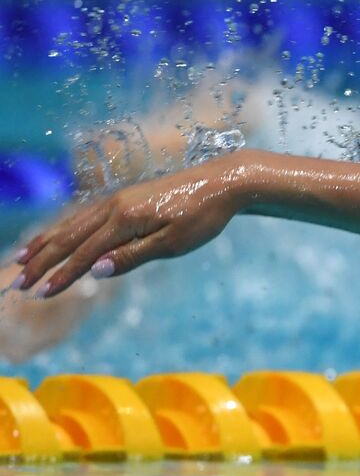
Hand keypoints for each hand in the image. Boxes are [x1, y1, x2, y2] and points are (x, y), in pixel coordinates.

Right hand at [10, 151, 254, 298]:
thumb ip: (133, 257)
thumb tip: (95, 270)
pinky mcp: (125, 199)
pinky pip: (86, 216)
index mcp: (124, 220)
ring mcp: (117, 200)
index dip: (62, 276)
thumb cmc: (203, 217)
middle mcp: (113, 207)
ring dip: (46, 243)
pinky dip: (66, 228)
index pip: (85, 254)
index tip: (40, 293)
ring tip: (23, 258)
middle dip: (43, 261)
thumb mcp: (173, 244)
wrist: (222, 182)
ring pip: (73, 224)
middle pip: (69, 237)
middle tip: (18, 283)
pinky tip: (59, 236)